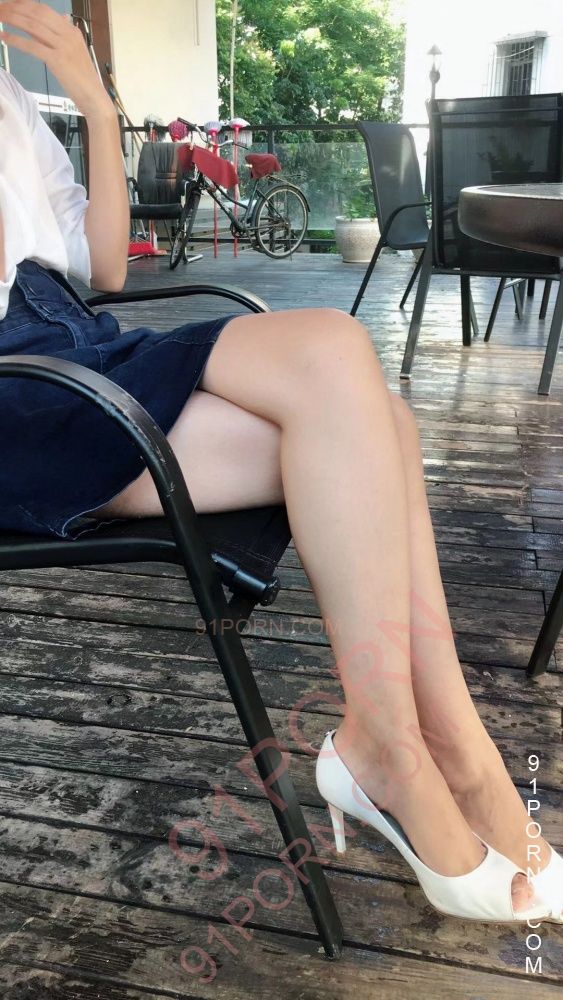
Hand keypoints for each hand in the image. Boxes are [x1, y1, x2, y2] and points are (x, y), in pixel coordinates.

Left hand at [0, 0, 112, 117]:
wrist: (94, 98)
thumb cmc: (83, 80)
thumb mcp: (73, 52)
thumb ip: (62, 35)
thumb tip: (59, 17)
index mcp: (71, 30)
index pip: (44, 10)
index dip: (24, 4)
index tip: (10, 3)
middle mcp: (68, 34)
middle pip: (36, 14)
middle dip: (15, 9)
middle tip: (0, 8)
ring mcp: (63, 47)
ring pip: (33, 26)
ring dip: (12, 20)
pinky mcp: (58, 61)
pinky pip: (32, 46)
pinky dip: (16, 40)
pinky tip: (4, 37)